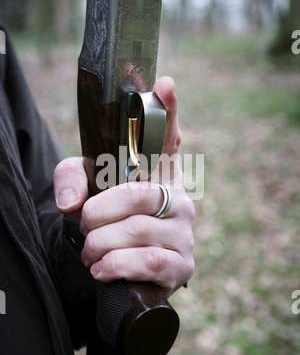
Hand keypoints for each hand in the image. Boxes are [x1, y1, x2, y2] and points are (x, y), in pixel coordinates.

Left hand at [54, 76, 194, 296]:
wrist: (118, 267)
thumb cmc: (107, 222)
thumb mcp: (86, 192)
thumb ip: (71, 179)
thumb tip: (71, 201)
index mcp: (157, 174)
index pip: (167, 138)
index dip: (168, 112)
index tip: (164, 84)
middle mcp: (178, 197)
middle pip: (136, 195)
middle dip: (97, 214)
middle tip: (85, 225)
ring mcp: (184, 232)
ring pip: (137, 229)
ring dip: (101, 243)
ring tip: (91, 251)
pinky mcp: (182, 264)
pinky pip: (149, 261)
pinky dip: (117, 265)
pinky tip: (102, 269)